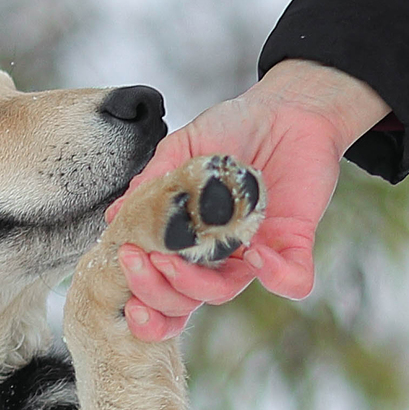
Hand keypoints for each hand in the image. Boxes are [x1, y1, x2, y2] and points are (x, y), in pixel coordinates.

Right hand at [108, 59, 388, 340]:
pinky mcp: (294, 242)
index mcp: (188, 243)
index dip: (139, 298)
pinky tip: (254, 253)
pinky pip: (293, 279)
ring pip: (222, 294)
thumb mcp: (182, 149)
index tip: (120, 267)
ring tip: (170, 260)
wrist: (285, 107)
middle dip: (153, 291)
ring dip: (191, 285)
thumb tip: (115, 216)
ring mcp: (254, 253)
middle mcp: (218, 257)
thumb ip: (152, 183)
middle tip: (136, 260)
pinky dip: (276, 277)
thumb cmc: (233, 129)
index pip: (160, 288)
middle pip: (182, 302)